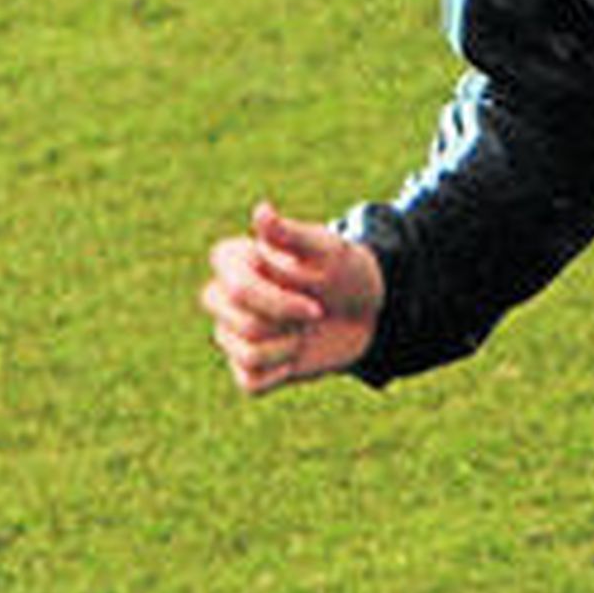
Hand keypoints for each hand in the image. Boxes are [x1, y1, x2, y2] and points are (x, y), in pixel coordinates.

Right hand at [201, 202, 383, 395]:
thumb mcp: (328, 250)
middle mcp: (225, 296)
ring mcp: (233, 331)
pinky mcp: (247, 365)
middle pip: (237, 323)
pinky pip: (250, 382)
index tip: (316, 302)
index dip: (278, 301)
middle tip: (316, 313)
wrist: (368, 309)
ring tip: (306, 330)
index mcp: (235, 260)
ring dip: (290, 346)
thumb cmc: (344, 271)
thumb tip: (261, 210)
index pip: (236, 288)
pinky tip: (298, 355)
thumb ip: (292, 236)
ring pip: (245, 353)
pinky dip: (282, 372)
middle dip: (286, 323)